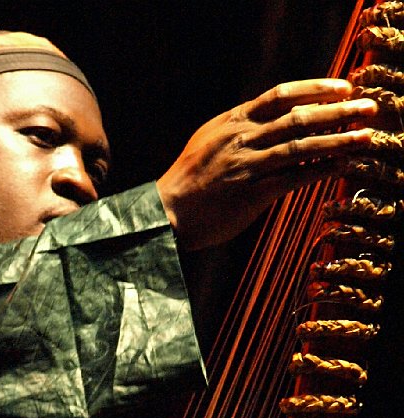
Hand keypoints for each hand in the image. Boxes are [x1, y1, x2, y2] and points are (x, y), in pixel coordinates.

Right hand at [156, 79, 377, 249]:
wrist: (166, 212)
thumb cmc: (189, 178)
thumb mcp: (209, 141)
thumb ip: (239, 128)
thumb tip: (273, 118)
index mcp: (231, 123)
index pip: (280, 96)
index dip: (315, 89)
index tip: (343, 87)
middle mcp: (241, 140)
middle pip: (298, 118)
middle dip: (338, 112)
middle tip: (368, 107)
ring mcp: (246, 166)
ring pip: (300, 147)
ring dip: (338, 141)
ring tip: (365, 137)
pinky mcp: (250, 194)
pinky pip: (292, 178)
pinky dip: (319, 170)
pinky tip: (340, 166)